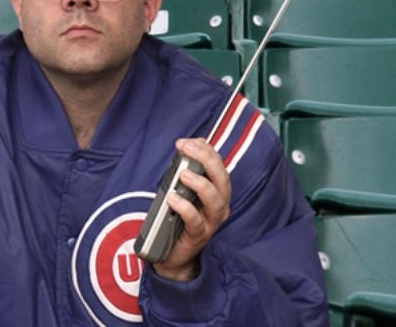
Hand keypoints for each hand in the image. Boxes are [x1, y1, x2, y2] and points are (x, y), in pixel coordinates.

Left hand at [152, 137, 231, 280]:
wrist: (173, 254)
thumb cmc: (178, 218)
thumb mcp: (183, 191)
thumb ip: (187, 171)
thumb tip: (188, 147)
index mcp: (218, 192)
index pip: (219, 166)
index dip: (207, 151)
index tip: (188, 141)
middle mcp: (219, 206)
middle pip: (222, 179)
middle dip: (206, 160)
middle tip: (186, 148)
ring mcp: (211, 221)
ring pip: (215, 199)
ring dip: (200, 183)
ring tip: (183, 174)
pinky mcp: (198, 235)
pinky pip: (195, 220)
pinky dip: (184, 207)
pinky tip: (173, 199)